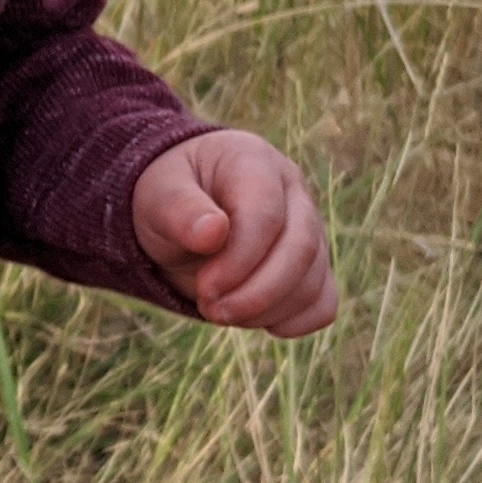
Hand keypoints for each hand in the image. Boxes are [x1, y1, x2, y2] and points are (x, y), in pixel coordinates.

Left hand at [131, 129, 337, 337]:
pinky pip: (322, 303)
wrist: (179, 212)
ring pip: (312, 280)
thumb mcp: (159, 195)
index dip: (239, 262)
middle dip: (256, 294)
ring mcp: (308, 227)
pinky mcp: (312, 265)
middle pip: (300, 248)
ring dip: (266, 310)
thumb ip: (180, 210)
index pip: (266, 216)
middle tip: (212, 311)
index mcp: (253, 161)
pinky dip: (294, 321)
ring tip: (220, 312)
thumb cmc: (168, 197)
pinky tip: (255, 321)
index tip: (205, 289)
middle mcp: (292, 190)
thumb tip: (213, 232)